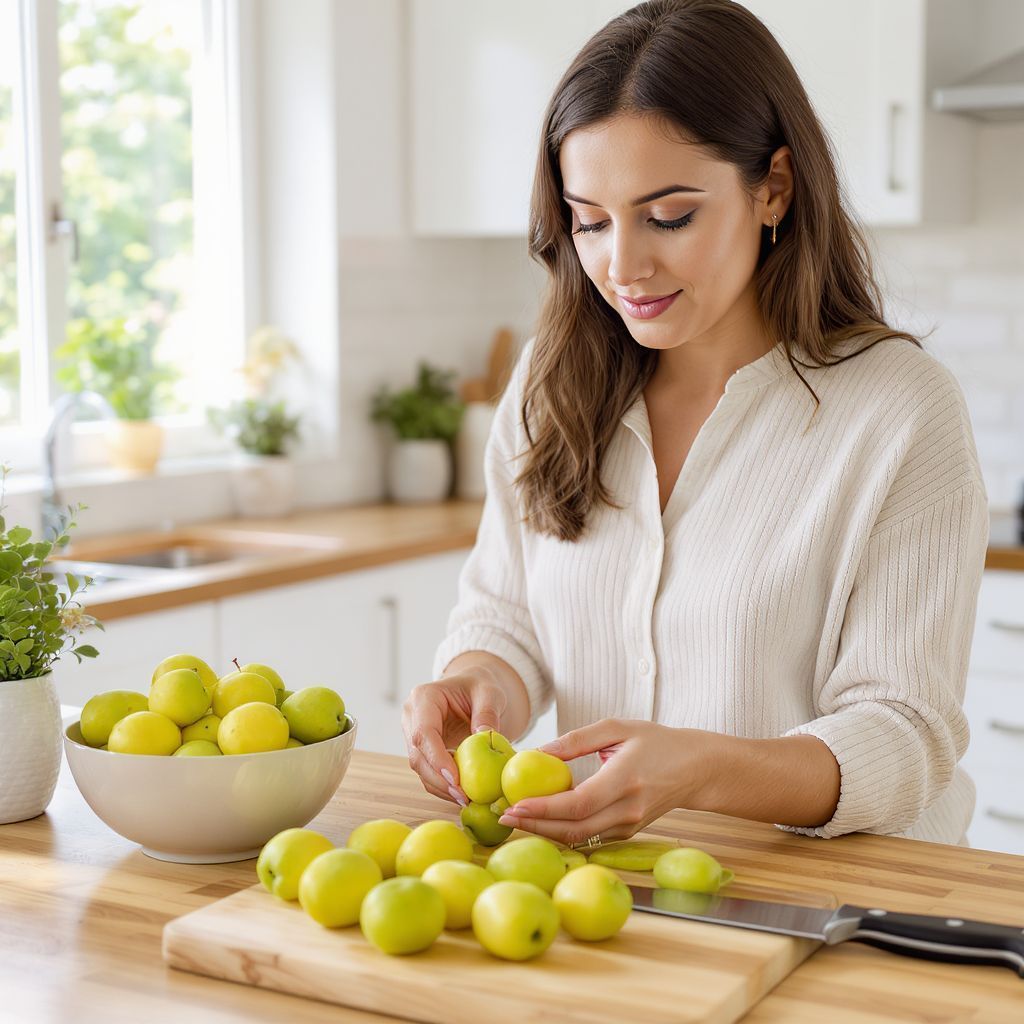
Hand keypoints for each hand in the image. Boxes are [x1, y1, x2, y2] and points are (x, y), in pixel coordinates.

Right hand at [402, 672, 507, 807]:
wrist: (472, 689)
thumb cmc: (480, 687)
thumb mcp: (490, 693)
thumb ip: (487, 712)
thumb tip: (486, 736)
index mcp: (423, 698)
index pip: (423, 732)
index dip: (436, 758)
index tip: (454, 779)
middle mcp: (412, 718)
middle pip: (417, 755)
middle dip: (439, 779)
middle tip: (463, 796)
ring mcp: (413, 736)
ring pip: (420, 768)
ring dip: (441, 787)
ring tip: (466, 799)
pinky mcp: (422, 751)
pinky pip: (429, 773)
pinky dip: (444, 786)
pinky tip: (463, 795)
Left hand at [496, 718, 717, 846]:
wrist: (697, 769)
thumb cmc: (657, 742)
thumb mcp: (617, 728)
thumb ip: (576, 740)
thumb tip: (538, 752)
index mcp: (625, 780)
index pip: (577, 804)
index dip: (543, 809)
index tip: (513, 805)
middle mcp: (628, 810)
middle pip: (573, 829)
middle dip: (535, 826)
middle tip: (503, 816)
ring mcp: (629, 826)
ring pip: (579, 839)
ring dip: (544, 832)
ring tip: (515, 819)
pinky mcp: (627, 833)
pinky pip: (588, 837)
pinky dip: (562, 832)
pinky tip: (541, 821)